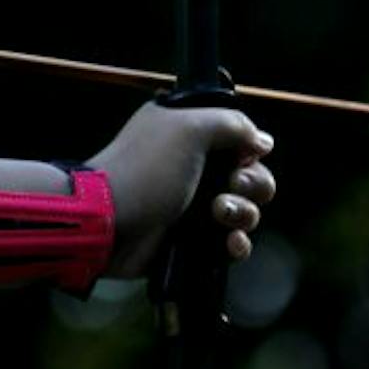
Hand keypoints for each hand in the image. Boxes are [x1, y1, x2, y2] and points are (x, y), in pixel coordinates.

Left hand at [86, 101, 275, 279]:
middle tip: (232, 185)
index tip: (242, 156)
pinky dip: (236, 245)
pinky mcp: (191, 242)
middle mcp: (194, 170)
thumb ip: (231, 123)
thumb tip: (262, 141)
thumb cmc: (144, 170)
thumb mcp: (187, 128)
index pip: (241, 141)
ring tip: (218, 214)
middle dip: (254, 184)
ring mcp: (193, 207)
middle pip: (251, 177)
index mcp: (189, 137)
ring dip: (243, 213)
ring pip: (245, 211)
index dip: (250, 151)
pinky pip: (231, 244)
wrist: (105, 223)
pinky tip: (229, 243)